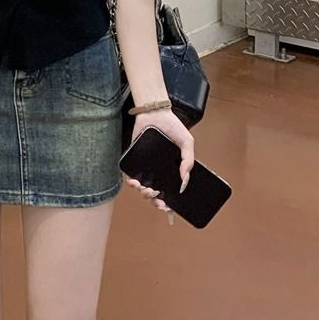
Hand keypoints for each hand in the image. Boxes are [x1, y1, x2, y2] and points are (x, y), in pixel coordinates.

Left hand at [122, 109, 194, 227]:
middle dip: (155, 201)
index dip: (169, 202)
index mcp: (171, 169)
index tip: (168, 208)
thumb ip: (188, 160)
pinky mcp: (134, 159)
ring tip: (147, 190)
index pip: (169, 191)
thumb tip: (184, 181)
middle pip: (155, 193)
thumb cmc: (172, 126)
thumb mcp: (187, 142)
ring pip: (142, 187)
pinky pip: (130, 174)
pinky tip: (134, 182)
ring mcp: (145, 166)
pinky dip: (130, 181)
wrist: (155, 112)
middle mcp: (157, 170)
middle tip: (158, 201)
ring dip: (143, 193)